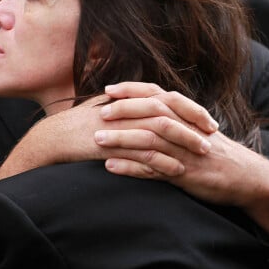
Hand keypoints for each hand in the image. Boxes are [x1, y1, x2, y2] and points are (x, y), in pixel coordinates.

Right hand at [0, 84, 214, 179]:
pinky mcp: (114, 146)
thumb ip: (130, 104)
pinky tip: (178, 170)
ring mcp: (122, 126)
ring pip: (161, 130)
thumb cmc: (81, 123)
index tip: (208, 118)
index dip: (190, 107)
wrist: (55, 137)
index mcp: (130, 98)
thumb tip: (150, 104)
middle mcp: (128, 108)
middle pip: (169, 109)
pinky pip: (144, 153)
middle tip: (213, 133)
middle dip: (193, 121)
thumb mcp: (107, 107)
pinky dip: (163, 161)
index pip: (167, 97)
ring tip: (203, 152)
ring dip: (184, 141)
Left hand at [96, 82, 268, 240]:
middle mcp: (184, 128)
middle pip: (151, 112)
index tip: (108, 89)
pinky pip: (154, 169)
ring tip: (97, 139)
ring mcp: (184, 151)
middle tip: (99, 113)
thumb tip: (147, 107)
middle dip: (124, 110)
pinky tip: (110, 167)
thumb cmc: (215, 150)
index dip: (131, 90)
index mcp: (186, 114)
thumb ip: (174, 117)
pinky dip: (131, 168)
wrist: (245, 176)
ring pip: (149, 139)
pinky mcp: (184, 174)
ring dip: (122, 138)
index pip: (155, 94)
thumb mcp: (196, 127)